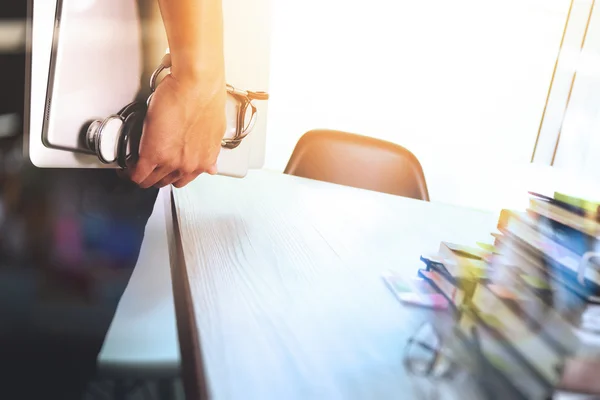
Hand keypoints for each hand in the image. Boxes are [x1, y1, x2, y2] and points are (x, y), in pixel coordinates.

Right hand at [126, 72, 226, 188]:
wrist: (197, 86)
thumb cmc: (206, 99)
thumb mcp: (214, 131)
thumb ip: (209, 151)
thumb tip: (211, 165)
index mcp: (205, 160)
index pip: (183, 179)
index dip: (171, 175)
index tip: (165, 172)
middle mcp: (189, 165)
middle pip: (167, 182)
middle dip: (157, 177)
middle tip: (149, 170)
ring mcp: (171, 161)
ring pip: (152, 180)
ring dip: (143, 176)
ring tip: (136, 169)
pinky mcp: (153, 154)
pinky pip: (138, 173)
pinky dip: (130, 173)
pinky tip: (126, 169)